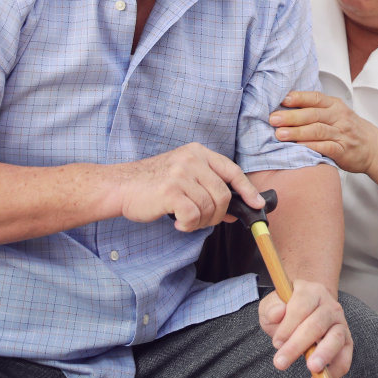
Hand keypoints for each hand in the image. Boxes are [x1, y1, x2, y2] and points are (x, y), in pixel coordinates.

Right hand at [113, 142, 265, 231]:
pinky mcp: (171, 191)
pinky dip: (188, 225)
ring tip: (186, 220)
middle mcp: (192, 159)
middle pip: (223, 194)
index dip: (247, 189)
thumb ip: (208, 188)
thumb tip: (235, 209)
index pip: (232, 171)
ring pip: (209, 207)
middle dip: (218, 214)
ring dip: (200, 222)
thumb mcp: (184, 176)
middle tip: (204, 221)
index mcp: (198, 152)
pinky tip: (178, 223)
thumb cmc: (153, 184)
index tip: (256, 204)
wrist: (121, 186)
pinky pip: (193, 216)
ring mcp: (182, 174)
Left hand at [257, 281, 353, 377]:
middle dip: (298, 345)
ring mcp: (340, 323)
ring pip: (336, 338)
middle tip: (280, 363)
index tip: (276, 342)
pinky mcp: (346, 341)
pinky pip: (345, 357)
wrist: (306, 310)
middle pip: (317, 324)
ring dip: (324, 354)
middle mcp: (330, 305)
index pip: (302, 306)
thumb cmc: (286, 310)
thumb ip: (271, 308)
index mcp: (311, 291)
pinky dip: (334, 371)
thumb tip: (277, 314)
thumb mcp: (272, 305)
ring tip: (311, 368)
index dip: (288, 325)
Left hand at [271, 91, 377, 173]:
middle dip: (292, 116)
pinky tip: (298, 148)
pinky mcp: (343, 151)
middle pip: (313, 114)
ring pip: (317, 130)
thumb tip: (285, 109)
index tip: (282, 99)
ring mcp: (342, 134)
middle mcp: (339, 117)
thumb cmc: (351, 131)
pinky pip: (325, 147)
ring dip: (297, 132)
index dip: (298, 98)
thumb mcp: (337, 114)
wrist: (375, 149)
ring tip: (280, 134)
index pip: (316, 98)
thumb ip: (317, 111)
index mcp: (335, 106)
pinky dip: (311, 147)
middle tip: (273, 119)